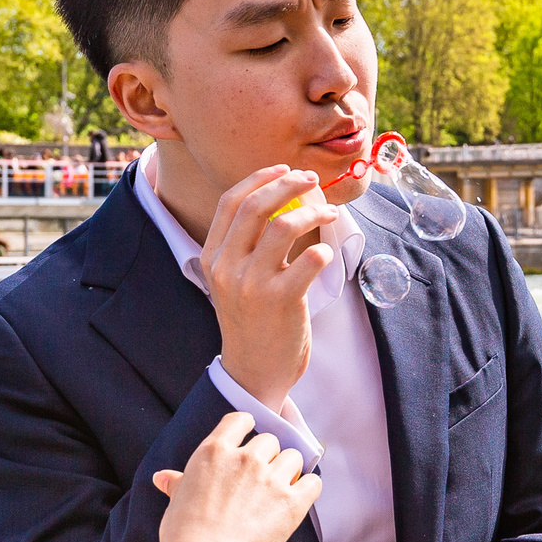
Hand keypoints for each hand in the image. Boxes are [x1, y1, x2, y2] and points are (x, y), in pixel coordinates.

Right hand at [149, 412, 322, 541]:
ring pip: (293, 458)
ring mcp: (270, 478)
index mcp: (214, 451)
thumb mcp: (177, 501)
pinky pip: (313, 482)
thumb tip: (162, 477)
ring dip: (289, 470)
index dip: (247, 426)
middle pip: (270, 440)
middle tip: (260, 479)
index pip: (240, 419)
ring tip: (279, 489)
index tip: (249, 438)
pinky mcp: (291, 502)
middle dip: (268, 456)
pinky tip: (298, 498)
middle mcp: (245, 458)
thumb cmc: (184, 534)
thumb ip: (178, 483)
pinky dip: (308, 488)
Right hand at [203, 165, 338, 412]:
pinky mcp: (281, 301)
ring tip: (328, 213)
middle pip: (257, 206)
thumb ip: (246, 247)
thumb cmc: (251, 322)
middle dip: (289, 184)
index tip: (284, 169)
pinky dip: (322, 250)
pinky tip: (326, 253)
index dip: (259, 178)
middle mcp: (227, 268)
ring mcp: (252, 284)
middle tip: (312, 180)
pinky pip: (308, 261)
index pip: (230, 202)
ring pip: (284, 226)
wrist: (254, 371)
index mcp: (212, 258)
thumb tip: (281, 201)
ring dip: (313, 211)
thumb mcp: (233, 281)